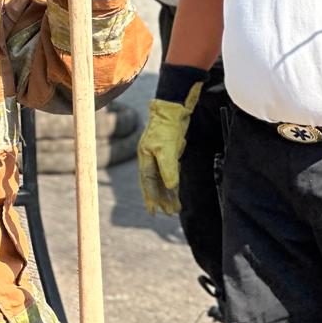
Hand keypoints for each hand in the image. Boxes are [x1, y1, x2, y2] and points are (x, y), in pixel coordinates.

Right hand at [137, 88, 200, 214]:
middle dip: (161, 198)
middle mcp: (150, 158)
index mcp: (145, 158)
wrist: (172, 110)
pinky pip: (170, 172)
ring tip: (175, 207)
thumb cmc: (166, 127)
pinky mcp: (169, 153)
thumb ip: (168, 168)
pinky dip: (173, 183)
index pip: (147, 182)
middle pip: (154, 183)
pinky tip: (176, 190)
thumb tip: (170, 187)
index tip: (154, 211)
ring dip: (168, 193)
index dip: (150, 197)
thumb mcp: (166, 148)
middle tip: (168, 213)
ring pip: (162, 179)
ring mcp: (159, 156)